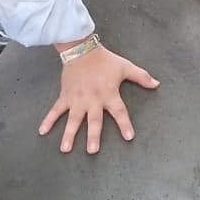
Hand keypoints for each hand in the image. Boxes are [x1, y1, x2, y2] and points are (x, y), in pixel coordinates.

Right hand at [39, 42, 156, 153]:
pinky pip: (56, 110)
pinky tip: (42, 131)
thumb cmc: (105, 60)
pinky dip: (48, 120)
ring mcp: (77, 99)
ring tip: (65, 149)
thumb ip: (141, 77)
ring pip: (73, 120)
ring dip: (69, 134)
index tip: (129, 137)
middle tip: (92, 151)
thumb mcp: (125, 66)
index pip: (119, 111)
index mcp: (108, 94)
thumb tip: (157, 84)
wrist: (81, 49)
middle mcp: (93, 99)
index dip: (124, 124)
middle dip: (93, 136)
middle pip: (94, 120)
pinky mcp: (65, 96)